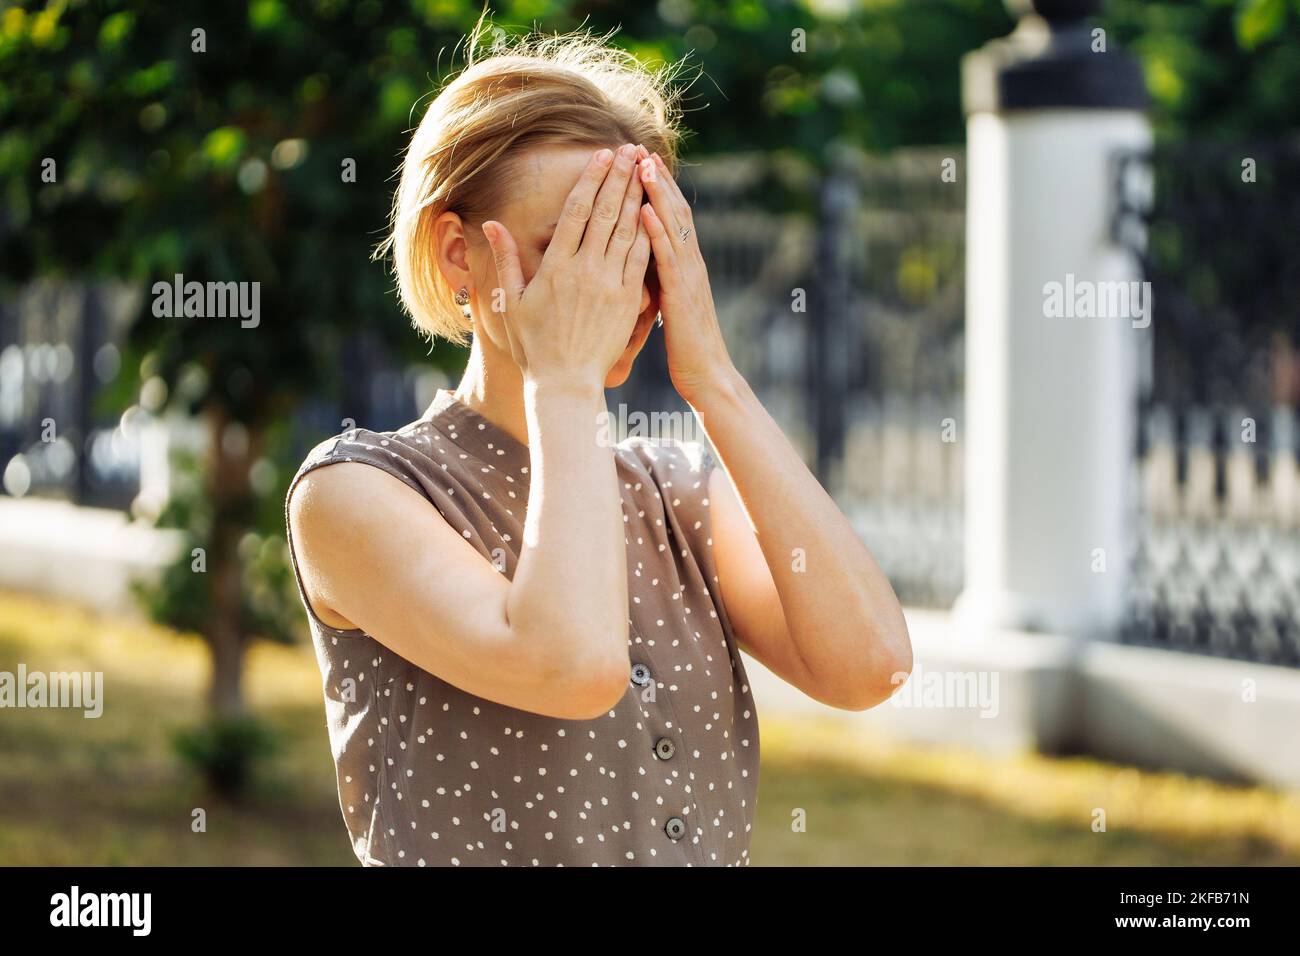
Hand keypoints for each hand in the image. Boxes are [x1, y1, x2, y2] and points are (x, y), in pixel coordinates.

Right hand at [481, 144, 651, 387]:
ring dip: (638, 197)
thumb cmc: (533, 345)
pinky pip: (642, 260)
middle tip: (632, 150)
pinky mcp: (629, 302)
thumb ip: (505, 259)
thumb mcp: (510, 302)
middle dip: (620, 178)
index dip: (592, 180)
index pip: (577, 212)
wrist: (565, 383)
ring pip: (628, 231)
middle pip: (607, 213)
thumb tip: (491, 223)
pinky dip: (649, 233)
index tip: (603, 156)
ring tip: (646, 170)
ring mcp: (610, 285)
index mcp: (555, 266)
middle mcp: (585, 270)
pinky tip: (655, 212)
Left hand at [636, 150, 734, 404]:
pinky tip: (644, 210)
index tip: (639, 162)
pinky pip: (668, 258)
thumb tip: (644, 265)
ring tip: (641, 165)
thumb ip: (661, 281)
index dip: (657, 189)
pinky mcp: (682, 295)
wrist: (708, 377)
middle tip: (639, 149)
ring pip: (673, 227)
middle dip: (657, 180)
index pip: (671, 219)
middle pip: (674, 212)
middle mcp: (690, 265)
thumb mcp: (671, 307)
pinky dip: (656, 231)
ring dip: (657, 194)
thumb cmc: (686, 348)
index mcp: (685, 268)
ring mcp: (688, 278)